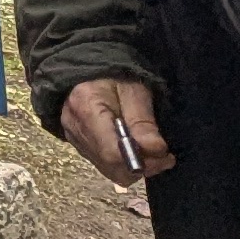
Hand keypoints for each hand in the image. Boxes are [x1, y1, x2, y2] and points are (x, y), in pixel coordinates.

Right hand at [57, 76, 172, 187]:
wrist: (87, 68)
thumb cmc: (114, 75)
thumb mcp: (134, 90)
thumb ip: (143, 121)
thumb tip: (157, 150)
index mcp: (86, 108)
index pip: (112, 152)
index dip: (142, 161)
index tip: (165, 154)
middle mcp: (74, 128)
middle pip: (110, 166)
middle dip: (142, 167)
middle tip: (163, 154)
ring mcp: (73, 138)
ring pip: (108, 170)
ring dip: (134, 167)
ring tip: (150, 150)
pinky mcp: (77, 144)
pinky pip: (103, 165)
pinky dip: (123, 164)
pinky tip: (134, 149)